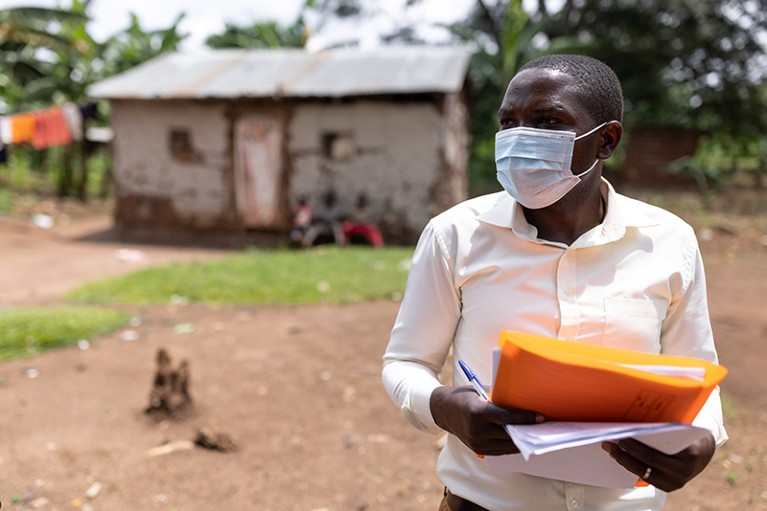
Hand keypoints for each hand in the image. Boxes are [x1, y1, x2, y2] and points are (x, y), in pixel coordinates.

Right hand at [429, 385, 542, 455]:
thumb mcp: (481, 392)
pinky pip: (501, 450)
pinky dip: (513, 445)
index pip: (507, 418)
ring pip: (507, 445)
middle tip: (545, 426)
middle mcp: (476, 430)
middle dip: (528, 430)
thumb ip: (499, 400)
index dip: (525, 418)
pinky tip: (523, 439)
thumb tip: (523, 403)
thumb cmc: (465, 396)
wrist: (444, 410)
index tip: (541, 417)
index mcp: (477, 412)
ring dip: (523, 440)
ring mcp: (477, 442)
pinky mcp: (478, 449)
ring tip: (537, 434)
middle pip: (509, 433)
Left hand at [601, 432, 715, 491]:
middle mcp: (683, 474)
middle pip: (646, 466)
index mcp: (689, 456)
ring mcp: (676, 483)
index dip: (635, 448)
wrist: (705, 451)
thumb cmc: (689, 433)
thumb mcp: (682, 426)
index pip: (654, 456)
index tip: (620, 438)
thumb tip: (634, 418)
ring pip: (644, 474)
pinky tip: (620, 457)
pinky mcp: (669, 487)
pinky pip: (647, 477)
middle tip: (608, 444)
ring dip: (624, 462)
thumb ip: (664, 425)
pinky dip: (632, 467)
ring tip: (610, 450)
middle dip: (624, 455)